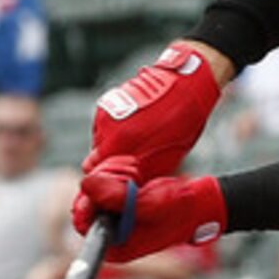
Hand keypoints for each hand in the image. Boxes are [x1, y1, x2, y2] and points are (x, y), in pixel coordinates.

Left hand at [72, 164, 226, 252]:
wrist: (199, 204)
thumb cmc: (181, 211)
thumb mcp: (150, 203)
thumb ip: (117, 197)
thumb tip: (86, 184)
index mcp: (117, 247)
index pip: (84, 223)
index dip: (90, 201)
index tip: (107, 185)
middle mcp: (112, 235)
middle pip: (86, 203)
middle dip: (105, 182)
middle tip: (129, 175)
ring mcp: (115, 219)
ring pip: (95, 188)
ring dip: (113, 174)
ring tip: (136, 174)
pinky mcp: (119, 203)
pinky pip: (105, 182)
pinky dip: (118, 172)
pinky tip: (135, 173)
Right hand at [85, 44, 224, 187]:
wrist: (186, 84)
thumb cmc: (181, 123)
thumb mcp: (165, 160)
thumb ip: (139, 176)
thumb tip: (126, 193)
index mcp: (120, 143)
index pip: (92, 175)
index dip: (102, 185)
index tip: (111, 190)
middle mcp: (106, 127)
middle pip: (94, 159)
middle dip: (110, 166)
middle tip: (132, 166)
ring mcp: (104, 112)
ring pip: (100, 142)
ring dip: (114, 148)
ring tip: (140, 141)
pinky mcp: (106, 101)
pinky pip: (104, 127)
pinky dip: (115, 132)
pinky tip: (135, 127)